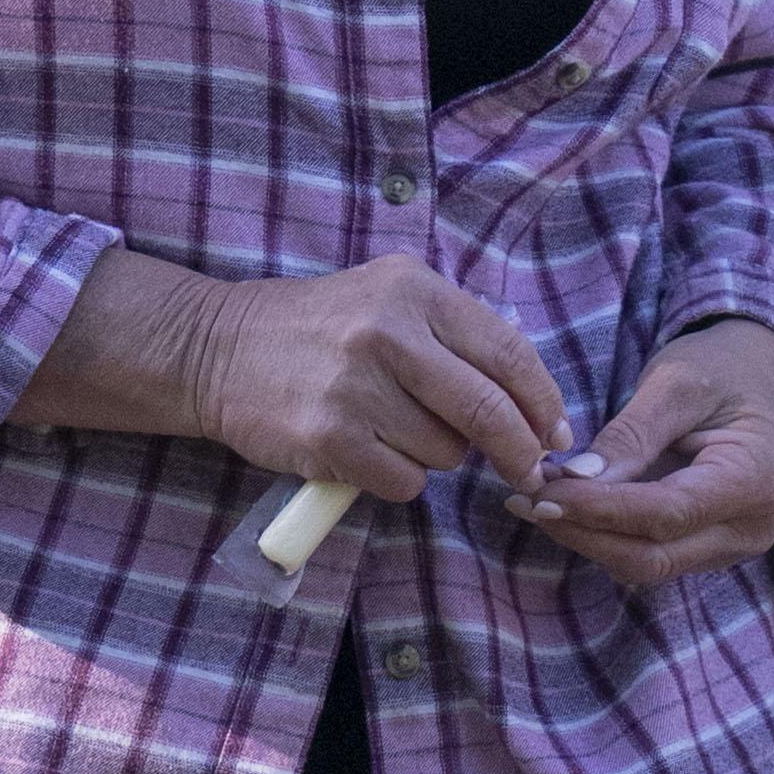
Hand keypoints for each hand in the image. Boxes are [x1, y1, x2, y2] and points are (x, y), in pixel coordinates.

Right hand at [23, 244, 565, 505]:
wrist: (217, 346)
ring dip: (436, 457)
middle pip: (489, 411)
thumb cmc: (319, 329)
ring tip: (394, 430)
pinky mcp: (328, 435)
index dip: (544, 403)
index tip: (555, 434)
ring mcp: (355, 385)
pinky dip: (396, 479)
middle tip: (526, 470)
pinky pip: (403, 482)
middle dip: (518, 451)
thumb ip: (457, 337)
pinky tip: (367, 453)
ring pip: (445, 453)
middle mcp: (388, 332)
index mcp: (415, 290)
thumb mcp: (390, 300)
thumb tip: (535, 407)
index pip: (509, 352)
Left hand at [521, 320, 773, 588]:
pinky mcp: (708, 549)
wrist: (758, 379)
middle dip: (584, 533)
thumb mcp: (675, 383)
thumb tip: (576, 483)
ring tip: (537, 499)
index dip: (600, 510)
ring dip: (587, 537)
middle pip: (654, 555)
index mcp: (755, 479)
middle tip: (526, 501)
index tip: (541, 492)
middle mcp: (751, 527)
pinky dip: (604, 535)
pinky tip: (568, 505)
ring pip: (646, 564)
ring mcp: (732, 546)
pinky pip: (649, 555)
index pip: (667, 513)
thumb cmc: (721, 369)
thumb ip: (630, 436)